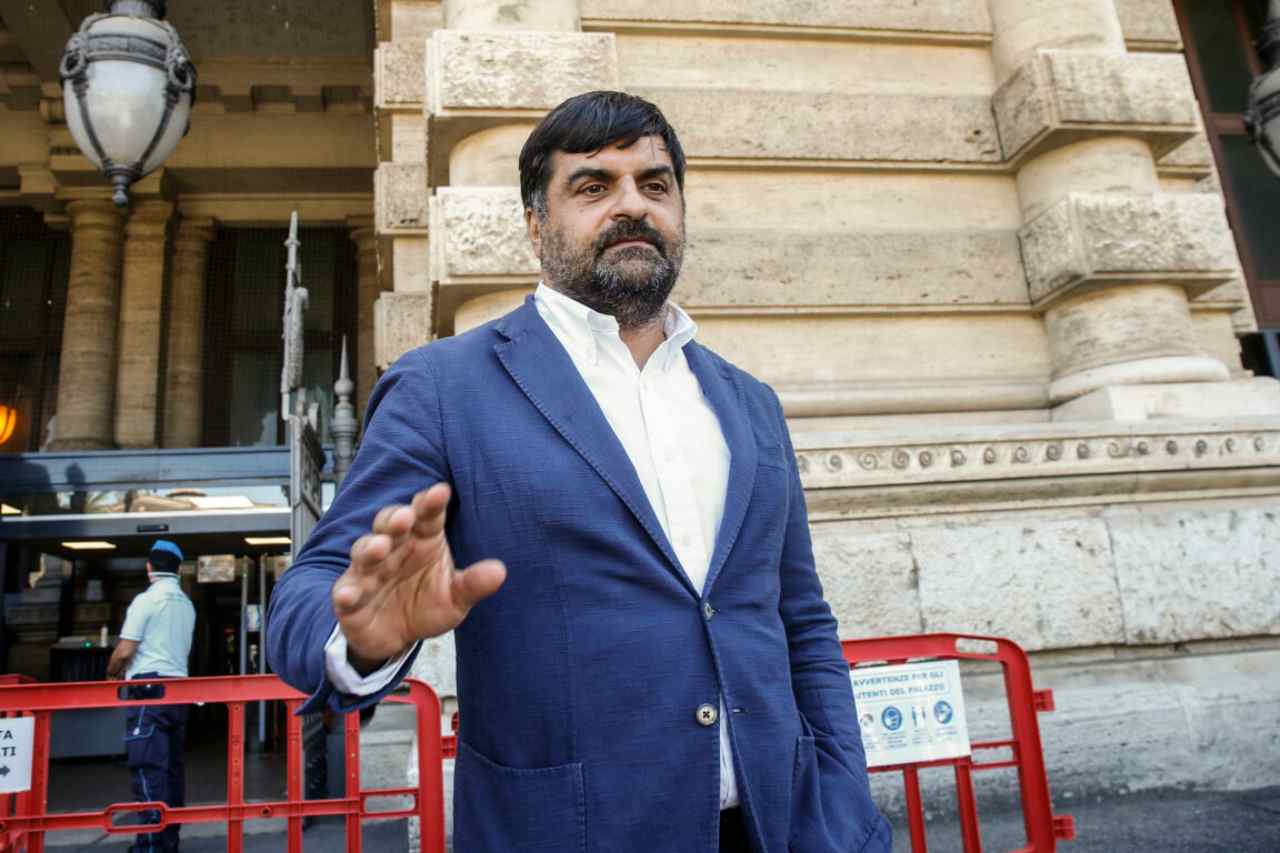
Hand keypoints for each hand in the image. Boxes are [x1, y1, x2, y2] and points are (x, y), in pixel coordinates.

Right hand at [331, 483, 505, 670]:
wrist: (396, 637)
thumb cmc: (426, 604)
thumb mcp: (455, 597)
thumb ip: (473, 584)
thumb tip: (499, 571)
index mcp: (422, 540)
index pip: (427, 515)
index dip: (431, 503)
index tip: (441, 491)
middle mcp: (393, 548)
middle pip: (389, 524)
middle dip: (395, 518)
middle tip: (405, 517)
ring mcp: (369, 571)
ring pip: (364, 551)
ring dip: (369, 547)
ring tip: (379, 547)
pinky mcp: (350, 597)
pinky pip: (345, 591)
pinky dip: (346, 592)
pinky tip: (348, 594)